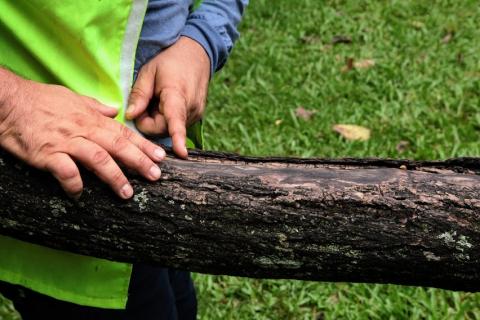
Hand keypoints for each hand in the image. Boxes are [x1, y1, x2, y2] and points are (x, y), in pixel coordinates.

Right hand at [0, 73, 165, 198]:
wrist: (8, 101)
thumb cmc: (40, 99)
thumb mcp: (72, 97)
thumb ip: (95, 106)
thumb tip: (115, 110)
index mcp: (91, 118)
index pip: (123, 133)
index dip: (143, 145)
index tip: (160, 156)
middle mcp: (83, 130)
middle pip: (117, 146)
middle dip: (139, 161)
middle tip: (155, 176)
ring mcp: (66, 142)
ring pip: (98, 159)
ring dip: (114, 176)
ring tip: (127, 193)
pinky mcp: (47, 153)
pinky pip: (65, 170)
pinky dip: (74, 183)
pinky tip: (80, 194)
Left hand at [126, 36, 209, 158]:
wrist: (197, 54)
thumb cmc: (170, 60)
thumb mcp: (149, 71)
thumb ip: (139, 95)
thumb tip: (130, 117)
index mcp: (177, 95)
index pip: (175, 121)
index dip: (177, 138)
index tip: (181, 153)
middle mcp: (190, 109)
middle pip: (162, 129)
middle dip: (148, 121)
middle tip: (145, 101)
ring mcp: (196, 114)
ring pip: (168, 128)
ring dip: (158, 119)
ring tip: (158, 99)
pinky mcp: (197, 117)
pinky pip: (176, 125)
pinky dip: (167, 118)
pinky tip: (166, 103)